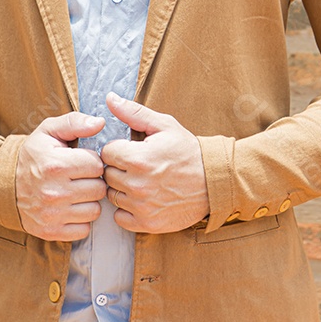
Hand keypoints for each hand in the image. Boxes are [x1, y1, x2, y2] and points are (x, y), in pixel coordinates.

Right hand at [15, 112, 105, 240]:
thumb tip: (100, 123)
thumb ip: (75, 122)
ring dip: (88, 202)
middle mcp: (54, 192)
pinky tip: (69, 208)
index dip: (91, 161)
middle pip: (99, 189)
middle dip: (92, 181)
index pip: (97, 165)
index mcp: (56, 165)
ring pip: (94, 210)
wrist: (4, 185)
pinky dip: (80, 220)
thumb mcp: (49, 131)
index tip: (80, 162)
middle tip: (78, 178)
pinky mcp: (51, 232)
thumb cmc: (33, 156)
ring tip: (74, 193)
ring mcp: (52, 215)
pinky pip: (84, 229)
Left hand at [101, 92, 208, 233]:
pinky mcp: (147, 224)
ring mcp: (142, 207)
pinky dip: (127, 210)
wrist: (214, 181)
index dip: (118, 149)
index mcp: (138, 158)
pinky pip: (120, 217)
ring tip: (141, 181)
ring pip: (112, 195)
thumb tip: (109, 98)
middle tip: (138, 166)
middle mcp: (137, 185)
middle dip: (119, 168)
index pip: (106, 153)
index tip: (131, 150)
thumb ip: (133, 112)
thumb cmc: (188, 152)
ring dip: (122, 188)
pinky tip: (142, 199)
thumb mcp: (164, 126)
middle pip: (107, 174)